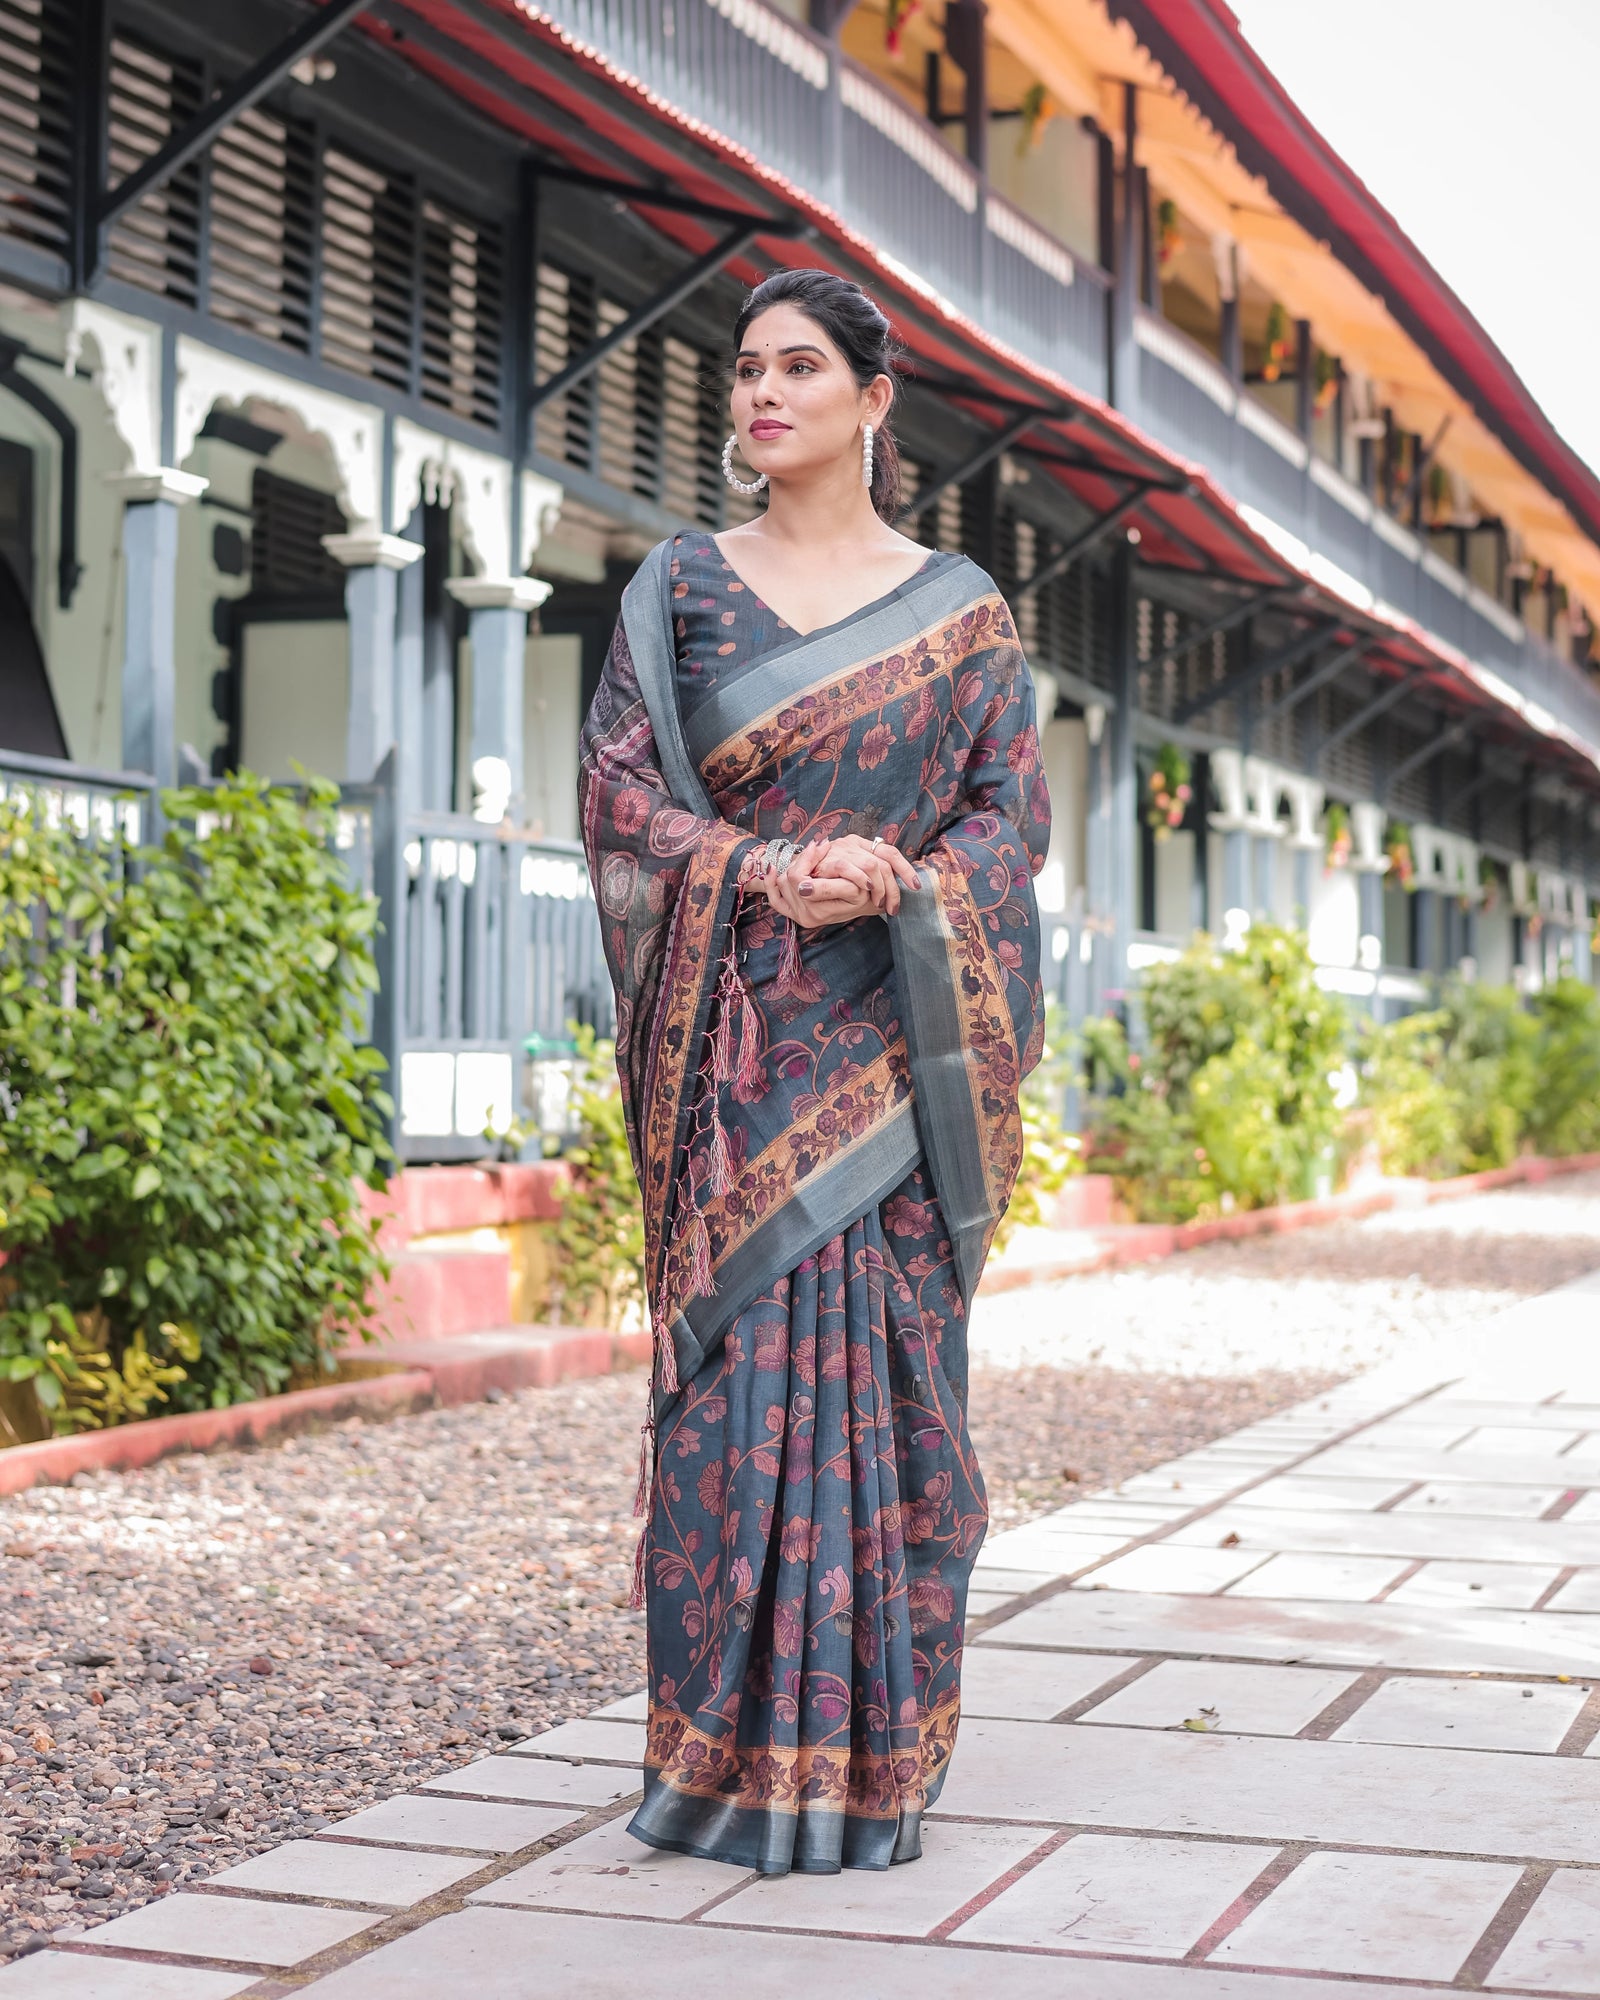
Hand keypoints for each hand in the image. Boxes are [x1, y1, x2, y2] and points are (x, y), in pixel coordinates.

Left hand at [758, 839, 877, 929]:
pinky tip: (773, 869)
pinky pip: (775, 898)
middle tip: (817, 848)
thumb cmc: (863, 894)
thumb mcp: (853, 887)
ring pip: (781, 882)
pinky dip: (771, 883)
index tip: (821, 845)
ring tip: (810, 858)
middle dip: (801, 860)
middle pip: (787, 879)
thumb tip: (804, 880)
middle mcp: (805, 916)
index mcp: (818, 910)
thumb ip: (832, 880)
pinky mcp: (793, 914)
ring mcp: (798, 916)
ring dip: (793, 866)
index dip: (808, 858)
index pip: (797, 879)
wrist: (866, 905)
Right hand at [806, 833, 921, 915]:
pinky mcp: (828, 858)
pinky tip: (866, 890)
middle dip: (893, 888)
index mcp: (862, 846)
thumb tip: (893, 901)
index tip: (916, 887)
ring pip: (872, 864)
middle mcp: (854, 843)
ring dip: (880, 887)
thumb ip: (870, 888)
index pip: (891, 853)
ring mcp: (841, 849)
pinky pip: (847, 866)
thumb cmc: (827, 884)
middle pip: (885, 861)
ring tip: (879, 904)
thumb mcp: (853, 886)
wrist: (796, 879)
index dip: (906, 869)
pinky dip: (860, 879)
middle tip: (892, 908)